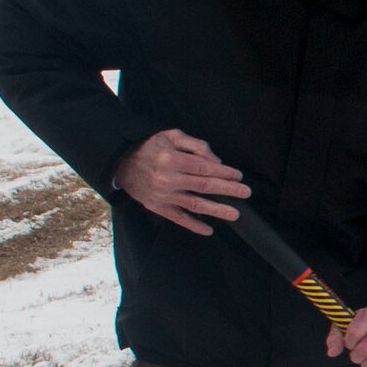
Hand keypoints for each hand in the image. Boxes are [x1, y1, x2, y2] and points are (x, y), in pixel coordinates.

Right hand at [114, 129, 250, 234]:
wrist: (120, 162)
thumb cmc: (150, 147)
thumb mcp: (171, 136)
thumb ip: (196, 145)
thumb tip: (216, 161)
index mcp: (171, 160)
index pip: (205, 168)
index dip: (224, 172)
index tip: (239, 175)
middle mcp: (167, 179)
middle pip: (204, 186)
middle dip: (228, 190)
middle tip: (246, 192)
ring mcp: (162, 195)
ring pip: (194, 204)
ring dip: (217, 210)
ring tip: (234, 214)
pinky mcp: (157, 207)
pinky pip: (178, 218)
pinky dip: (193, 225)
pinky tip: (209, 230)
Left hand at [327, 304, 366, 366]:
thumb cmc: (363, 329)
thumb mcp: (346, 328)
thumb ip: (335, 337)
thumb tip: (333, 352)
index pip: (354, 333)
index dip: (349, 344)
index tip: (350, 345)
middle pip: (366, 347)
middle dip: (357, 357)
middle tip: (357, 358)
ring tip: (366, 364)